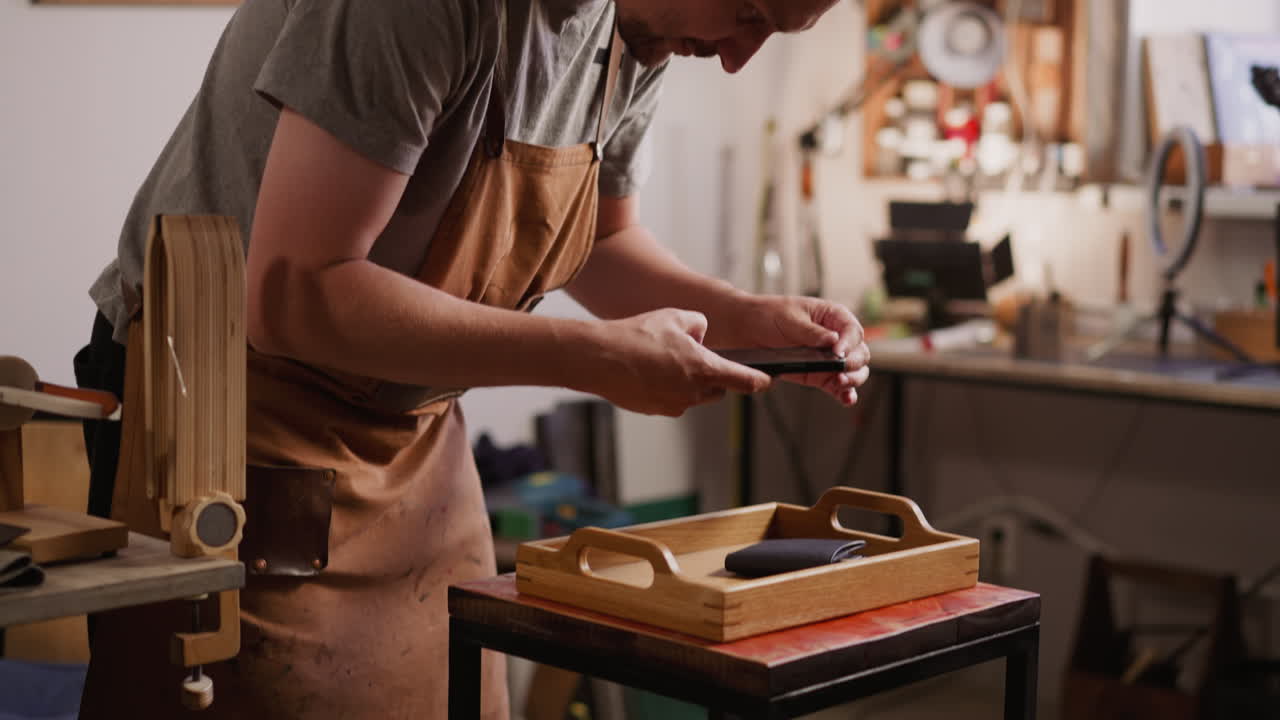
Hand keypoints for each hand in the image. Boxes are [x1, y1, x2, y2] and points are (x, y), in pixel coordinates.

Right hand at [589, 309, 771, 416]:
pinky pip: (672, 400)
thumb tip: (701, 334)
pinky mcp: (655, 410)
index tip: (766, 380)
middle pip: (717, 389)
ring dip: (689, 381)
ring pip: (693, 395)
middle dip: (714, 375)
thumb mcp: (675, 316)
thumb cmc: (636, 335)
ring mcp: (673, 405)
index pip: (744, 381)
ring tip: (665, 359)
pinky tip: (649, 370)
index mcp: (704, 369)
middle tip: (696, 356)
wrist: (599, 358)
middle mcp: (692, 393)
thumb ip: (699, 324)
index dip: (758, 381)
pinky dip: (668, 388)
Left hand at [729, 295, 869, 405]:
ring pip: (853, 371)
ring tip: (840, 382)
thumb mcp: (789, 319)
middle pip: (859, 353)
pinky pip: (836, 385)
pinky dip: (844, 393)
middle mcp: (835, 338)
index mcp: (832, 317)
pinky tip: (845, 399)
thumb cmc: (767, 315)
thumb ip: (811, 332)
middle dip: (853, 363)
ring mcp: (828, 358)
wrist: (745, 330)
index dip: (849, 343)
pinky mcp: (818, 375)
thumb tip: (833, 340)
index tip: (838, 353)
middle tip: (840, 370)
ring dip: (852, 379)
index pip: (852, 331)